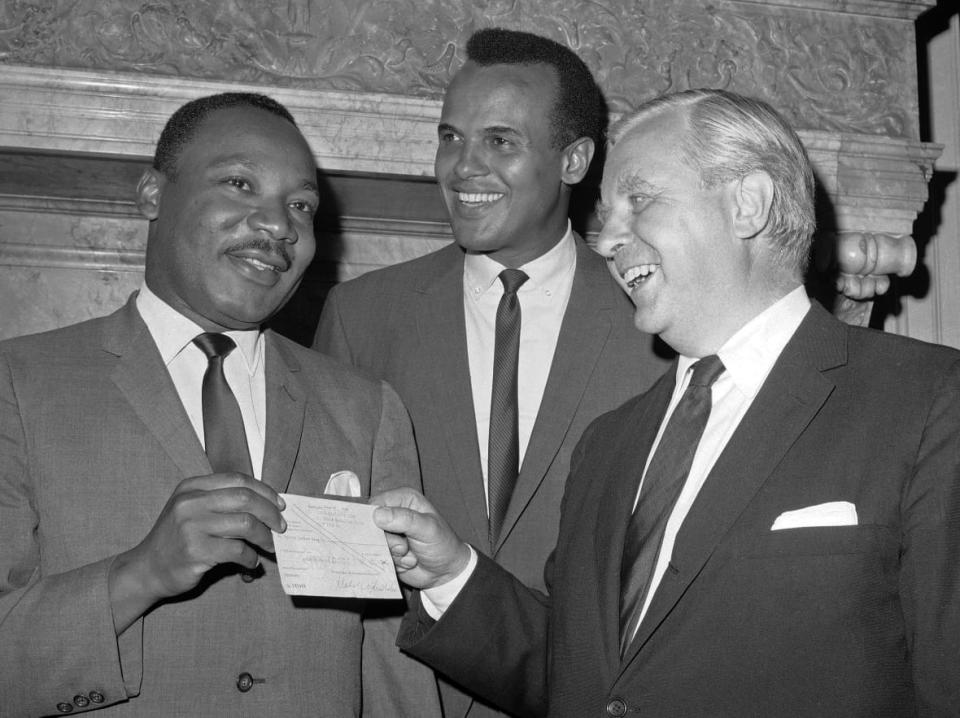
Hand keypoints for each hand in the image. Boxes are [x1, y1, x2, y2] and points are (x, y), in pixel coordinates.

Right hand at [108, 473, 285, 632]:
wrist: (146, 569)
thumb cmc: (178, 539)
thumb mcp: (192, 510)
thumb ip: (221, 502)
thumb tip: (268, 506)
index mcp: (192, 487)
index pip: (238, 480)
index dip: (264, 491)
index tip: (279, 505)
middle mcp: (190, 503)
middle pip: (245, 499)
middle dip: (270, 513)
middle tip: (281, 527)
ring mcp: (191, 527)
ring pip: (245, 524)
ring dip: (264, 537)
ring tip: (269, 546)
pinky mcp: (196, 552)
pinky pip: (237, 551)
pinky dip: (251, 558)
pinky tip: (250, 563)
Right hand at [371, 488, 470, 589]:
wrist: (446, 572)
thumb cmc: (443, 545)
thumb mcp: (427, 529)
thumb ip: (405, 519)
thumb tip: (378, 515)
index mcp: (404, 499)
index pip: (375, 504)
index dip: (375, 520)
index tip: (387, 533)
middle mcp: (394, 513)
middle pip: (371, 526)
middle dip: (387, 541)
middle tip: (405, 547)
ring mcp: (390, 533)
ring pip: (374, 543)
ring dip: (393, 553)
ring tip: (410, 553)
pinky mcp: (387, 549)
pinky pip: (378, 556)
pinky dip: (393, 562)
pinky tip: (408, 561)